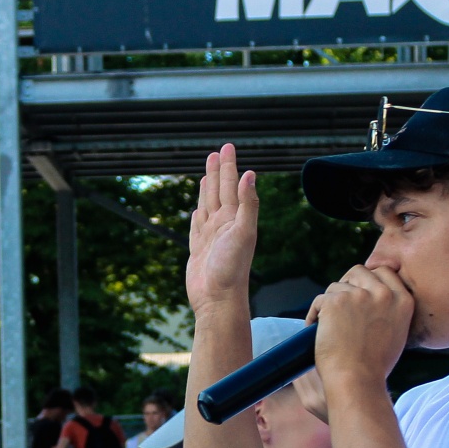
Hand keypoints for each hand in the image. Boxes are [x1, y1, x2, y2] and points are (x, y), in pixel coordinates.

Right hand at [187, 144, 256, 312]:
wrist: (218, 300)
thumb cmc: (232, 269)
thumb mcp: (244, 233)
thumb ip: (248, 204)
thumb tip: (250, 174)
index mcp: (236, 219)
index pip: (232, 185)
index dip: (229, 166)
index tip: (227, 147)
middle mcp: (225, 225)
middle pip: (220, 191)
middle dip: (218, 171)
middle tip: (217, 151)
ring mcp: (211, 237)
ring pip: (208, 206)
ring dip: (208, 189)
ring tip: (206, 174)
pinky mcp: (199, 250)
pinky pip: (197, 226)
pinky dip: (198, 215)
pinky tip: (198, 210)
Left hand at [309, 263, 414, 391]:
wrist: (357, 381)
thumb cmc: (374, 367)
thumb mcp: (396, 334)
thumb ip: (390, 311)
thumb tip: (375, 295)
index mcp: (403, 301)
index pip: (385, 271)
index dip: (368, 279)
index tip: (358, 291)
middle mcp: (383, 293)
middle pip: (358, 272)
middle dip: (346, 285)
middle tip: (338, 307)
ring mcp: (359, 295)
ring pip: (336, 286)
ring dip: (330, 303)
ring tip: (328, 327)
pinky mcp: (336, 301)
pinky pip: (319, 300)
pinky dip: (315, 315)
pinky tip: (316, 331)